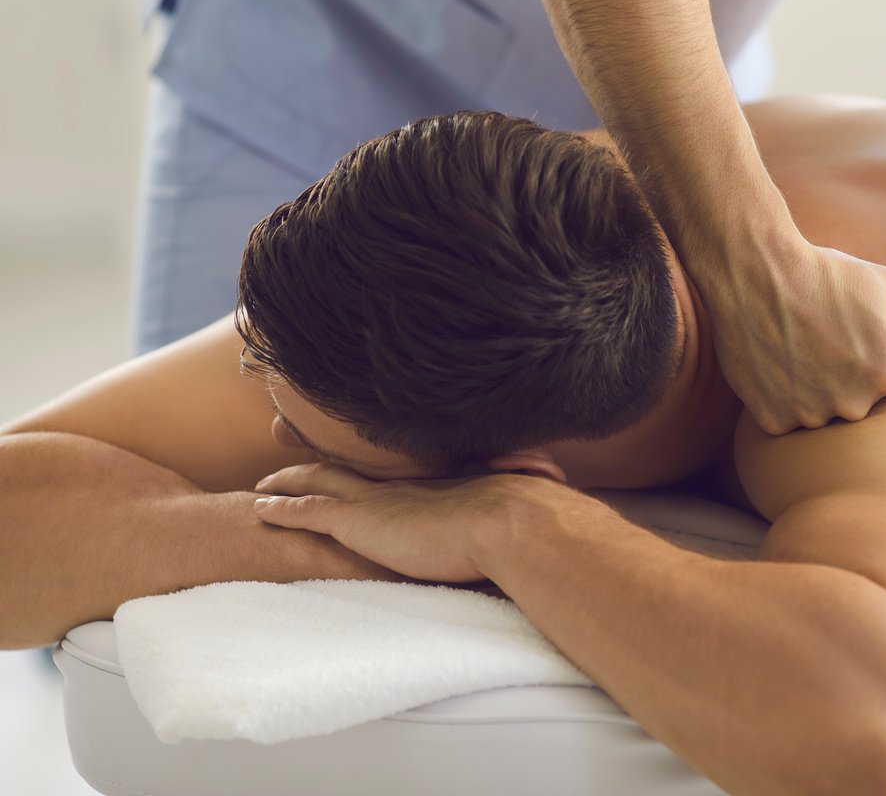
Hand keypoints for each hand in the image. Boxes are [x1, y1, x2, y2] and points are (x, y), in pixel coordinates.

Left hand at [253, 463, 514, 582]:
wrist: (509, 524)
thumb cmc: (519, 524)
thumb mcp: (509, 514)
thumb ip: (504, 514)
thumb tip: (531, 506)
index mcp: (431, 485)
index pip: (386, 474)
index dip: (361, 466)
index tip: (346, 462)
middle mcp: (399, 486)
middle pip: (345, 467)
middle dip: (313, 463)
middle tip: (285, 460)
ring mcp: (377, 500)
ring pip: (316, 482)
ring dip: (286, 482)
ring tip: (261, 487)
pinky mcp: (359, 522)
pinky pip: (307, 512)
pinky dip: (281, 509)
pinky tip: (257, 510)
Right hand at [708, 243, 885, 434]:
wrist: (756, 273)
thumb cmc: (828, 275)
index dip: (876, 348)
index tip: (853, 327)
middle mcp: (856, 404)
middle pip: (862, 398)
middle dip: (848, 373)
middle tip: (823, 335)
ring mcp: (812, 416)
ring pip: (824, 411)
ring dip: (816, 388)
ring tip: (799, 346)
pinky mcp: (775, 420)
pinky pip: (788, 417)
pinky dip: (784, 397)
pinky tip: (778, 363)